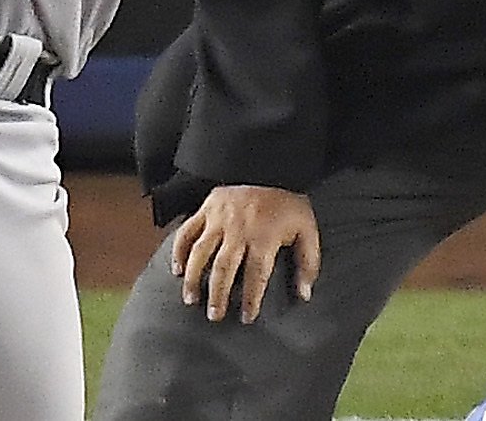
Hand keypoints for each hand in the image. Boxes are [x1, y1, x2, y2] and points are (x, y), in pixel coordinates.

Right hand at [171, 184, 319, 323]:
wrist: (270, 167)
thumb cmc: (288, 202)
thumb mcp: (308, 230)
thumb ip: (308, 263)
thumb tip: (304, 294)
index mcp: (264, 236)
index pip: (256, 275)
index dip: (251, 299)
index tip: (247, 317)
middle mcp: (238, 229)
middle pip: (224, 268)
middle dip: (218, 295)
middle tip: (215, 316)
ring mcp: (219, 218)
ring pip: (201, 252)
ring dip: (194, 278)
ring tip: (191, 299)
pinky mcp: (207, 208)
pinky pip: (187, 231)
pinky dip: (179, 250)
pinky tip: (177, 269)